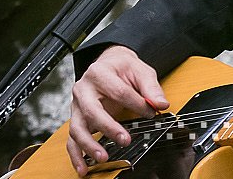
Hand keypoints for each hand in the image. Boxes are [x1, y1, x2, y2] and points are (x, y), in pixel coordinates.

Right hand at [66, 45, 168, 176]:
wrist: (109, 64)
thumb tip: (160, 104)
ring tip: (103, 157)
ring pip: (77, 128)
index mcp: (99, 73)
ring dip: (89, 145)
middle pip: (91, 111)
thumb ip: (151, 87)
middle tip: (125, 140)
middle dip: (108, 128)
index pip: (118, 92)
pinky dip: (77, 155)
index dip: (137, 104)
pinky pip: (72, 140)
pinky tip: (83, 168)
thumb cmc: (123, 68)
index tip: (151, 112)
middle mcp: (83, 90)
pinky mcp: (76, 119)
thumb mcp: (140, 71)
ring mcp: (76, 106)